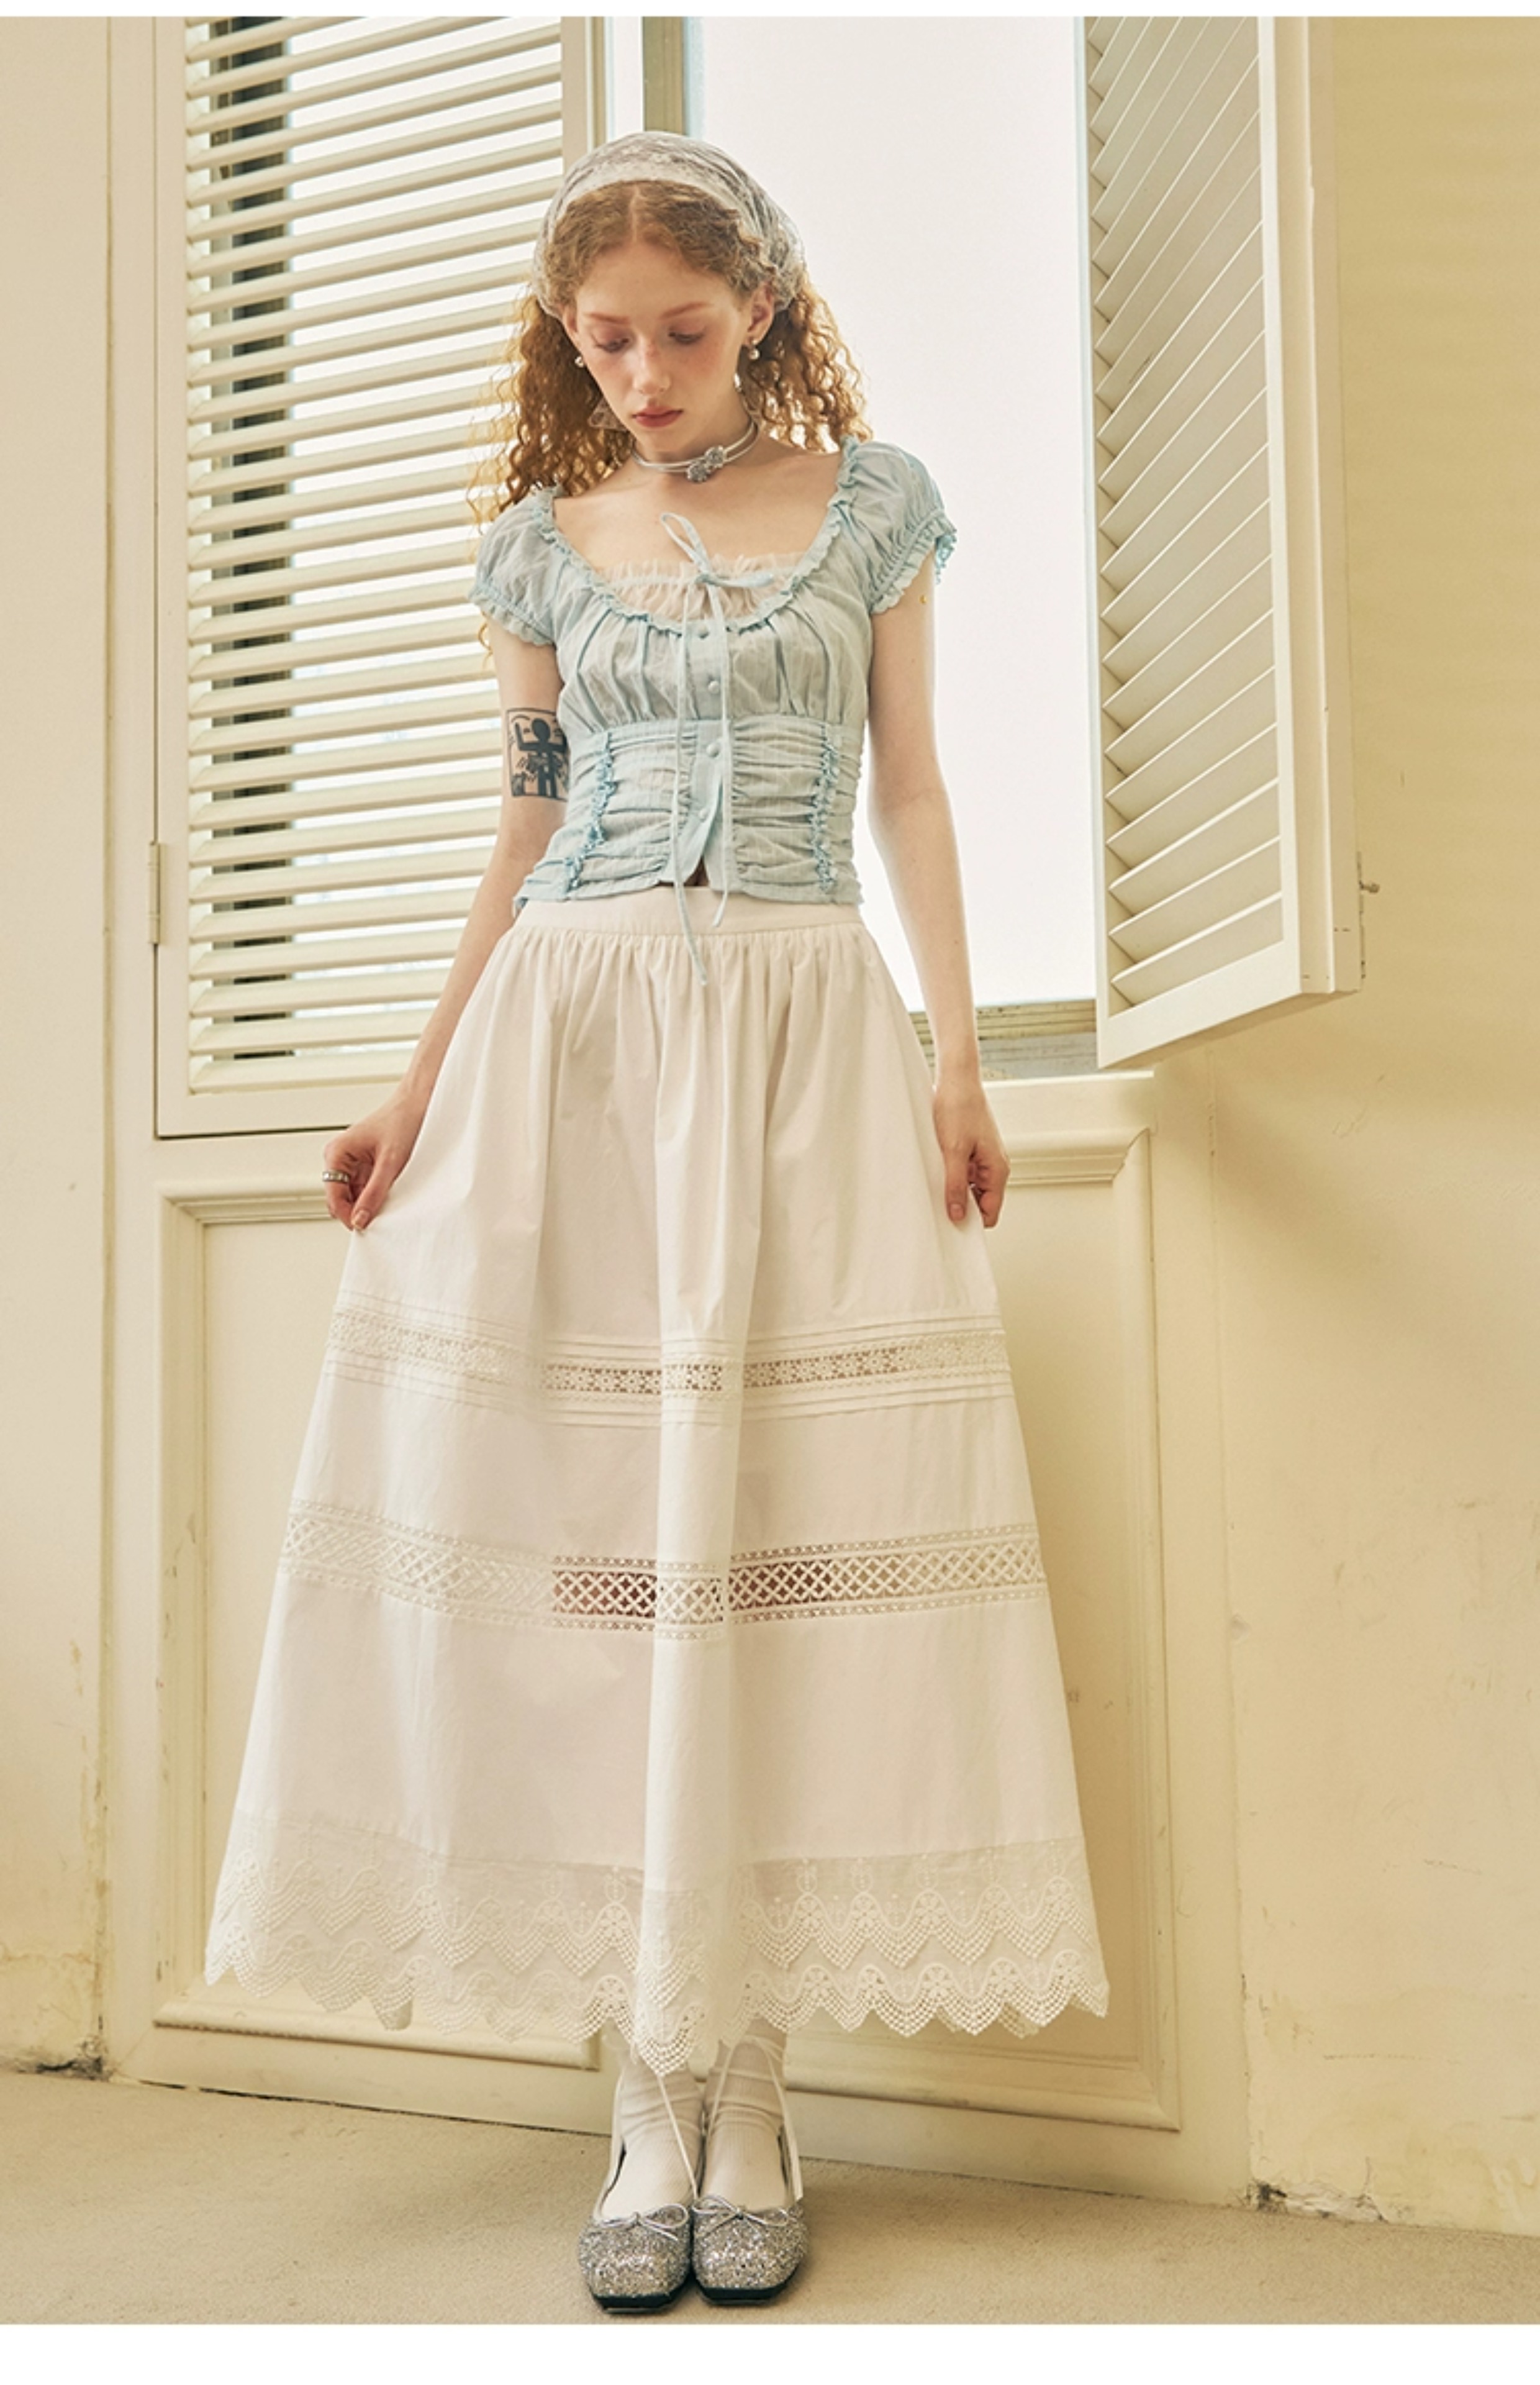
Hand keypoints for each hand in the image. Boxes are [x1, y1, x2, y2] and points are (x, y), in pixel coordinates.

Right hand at [322, 1092, 427, 1231]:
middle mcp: (340, 1158)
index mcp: (337, 1153)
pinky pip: (365, 1189)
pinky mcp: (366, 1166)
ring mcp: (352, 1163)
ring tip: (388, 1204)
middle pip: (340, 1199)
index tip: (365, 1227)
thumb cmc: (403, 1121)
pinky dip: (375, 1196)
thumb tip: (360, 1220)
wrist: (419, 1103)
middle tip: (379, 1220)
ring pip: (353, 1196)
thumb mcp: (390, 1163)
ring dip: (367, 1204)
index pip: (333, 1196)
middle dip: (356, 1210)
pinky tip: (390, 1196)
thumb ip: (374, 1193)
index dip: (347, 1215)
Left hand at [931, 1077, 1009, 1228]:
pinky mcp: (970, 1151)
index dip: (972, 1222)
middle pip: (980, 1203)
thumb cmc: (959, 1108)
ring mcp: (981, 1159)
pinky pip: (962, 1174)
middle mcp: (993, 1167)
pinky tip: (936, 1170)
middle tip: (937, 1206)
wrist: (956, 1080)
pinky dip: (950, 1176)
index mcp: (997, 1170)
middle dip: (961, 1207)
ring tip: (935, 1182)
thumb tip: (958, 1215)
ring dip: (954, 1190)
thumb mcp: (954, 1151)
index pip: (990, 1212)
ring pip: (970, 1189)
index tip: (950, 1226)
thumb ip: (956, 1185)